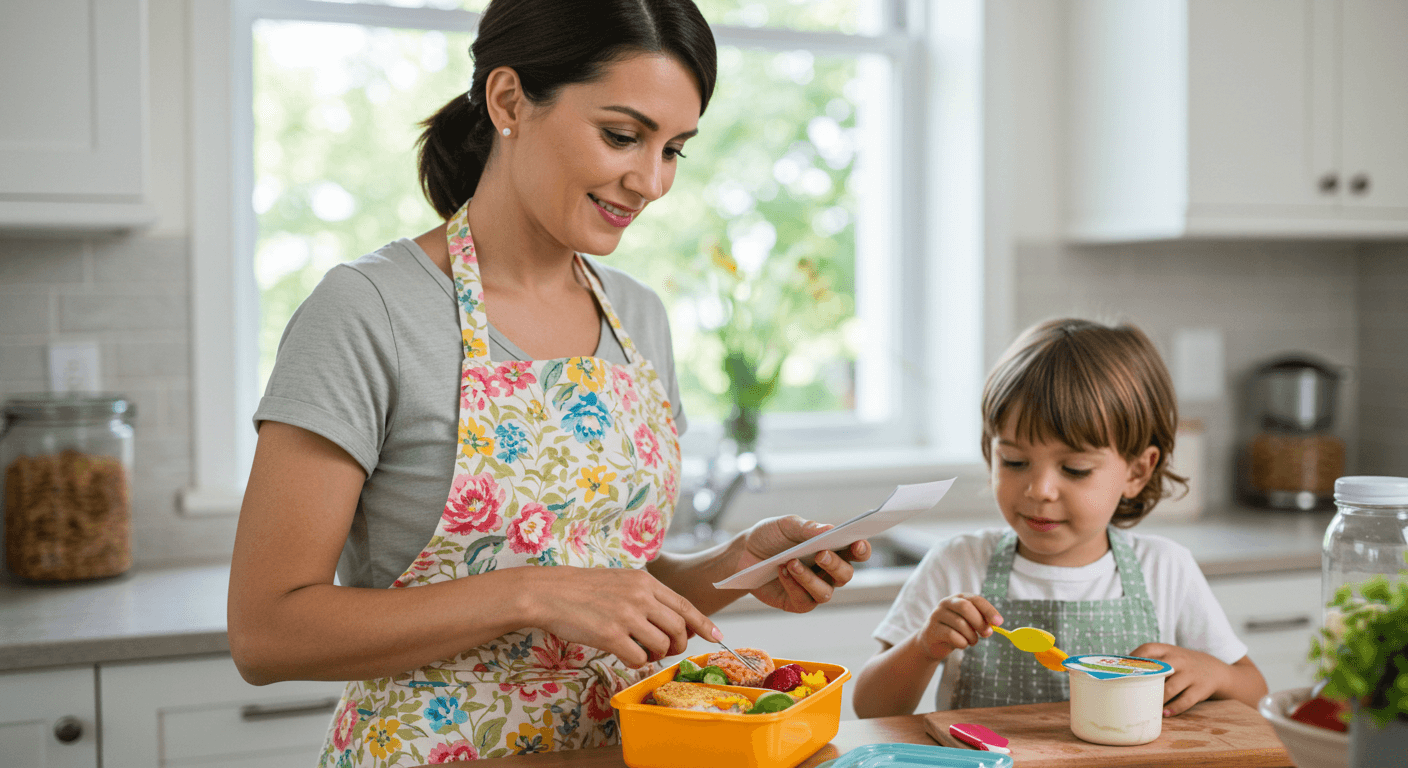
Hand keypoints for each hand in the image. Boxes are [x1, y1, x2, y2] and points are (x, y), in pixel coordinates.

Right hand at [523, 566, 719, 667]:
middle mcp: (640, 597)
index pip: (684, 605)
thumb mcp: (622, 580)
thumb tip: (672, 619)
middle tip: (667, 649)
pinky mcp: (611, 636)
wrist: (550, 592)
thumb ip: (647, 596)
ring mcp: (626, 616)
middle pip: (678, 628)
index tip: (717, 636)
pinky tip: (624, 654)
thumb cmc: (584, 588)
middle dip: (678, 644)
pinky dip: (636, 661)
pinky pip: (639, 658)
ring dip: (656, 654)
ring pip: (662, 645)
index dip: (703, 623)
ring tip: (641, 650)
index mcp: (645, 581)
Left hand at [735, 515, 870, 612]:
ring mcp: (813, 589)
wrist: (744, 553)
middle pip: (845, 575)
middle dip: (835, 565)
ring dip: (809, 578)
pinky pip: (804, 601)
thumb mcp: (786, 525)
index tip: (857, 543)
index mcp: (832, 548)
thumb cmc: (771, 536)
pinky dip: (793, 585)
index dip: (862, 549)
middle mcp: (827, 571)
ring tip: (791, 562)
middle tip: (820, 554)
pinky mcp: (797, 603)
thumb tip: (829, 529)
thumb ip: (807, 527)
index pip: (856, 552)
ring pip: (826, 592)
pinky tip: (781, 572)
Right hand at [914, 593, 1002, 661]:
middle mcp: (946, 603)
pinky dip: (962, 643)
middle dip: (979, 622)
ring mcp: (937, 615)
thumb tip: (994, 624)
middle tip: (987, 633)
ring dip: (972, 636)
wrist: (931, 642)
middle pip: (965, 607)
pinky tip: (961, 644)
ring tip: (972, 641)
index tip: (999, 622)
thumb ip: (980, 621)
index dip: (989, 610)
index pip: (975, 599)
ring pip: (960, 624)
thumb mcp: (969, 623)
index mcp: (958, 598)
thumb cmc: (955, 630)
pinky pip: (952, 636)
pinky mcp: (932, 629)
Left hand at [1129, 642, 1227, 715]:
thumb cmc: (1181, 664)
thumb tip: (1120, 672)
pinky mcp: (1200, 689)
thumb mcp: (1169, 655)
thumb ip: (1150, 661)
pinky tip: (1164, 714)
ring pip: (1170, 688)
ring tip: (1145, 707)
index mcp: (1167, 650)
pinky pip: (1185, 701)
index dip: (1133, 658)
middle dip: (1144, 680)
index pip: (1147, 649)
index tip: (1121, 669)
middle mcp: (1179, 660)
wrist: (1214, 669)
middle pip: (1158, 669)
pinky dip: (1174, 708)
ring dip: (1157, 699)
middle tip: (1128, 691)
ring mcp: (1190, 675)